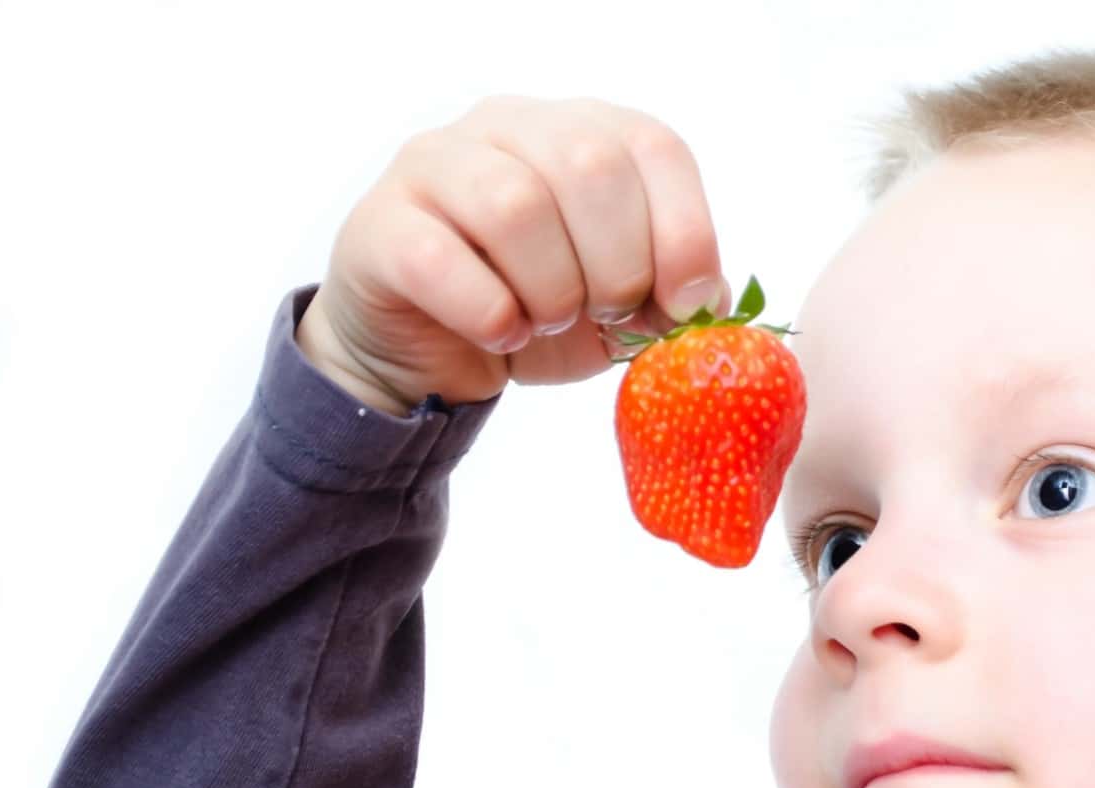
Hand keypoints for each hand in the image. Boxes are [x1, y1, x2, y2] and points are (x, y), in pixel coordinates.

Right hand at [295, 94, 731, 414]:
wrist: (437, 353)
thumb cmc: (538, 313)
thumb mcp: (625, 310)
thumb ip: (676, 294)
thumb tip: (712, 300)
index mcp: (585, 131)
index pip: (655, 147)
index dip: (684, 232)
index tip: (683, 303)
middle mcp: (510, 125)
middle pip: (588, 166)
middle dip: (617, 266)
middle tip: (606, 315)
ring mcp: (437, 163)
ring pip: (514, 205)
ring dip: (550, 291)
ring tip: (545, 321)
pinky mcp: (383, 221)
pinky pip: (441, 259)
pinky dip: (488, 313)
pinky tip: (499, 333)